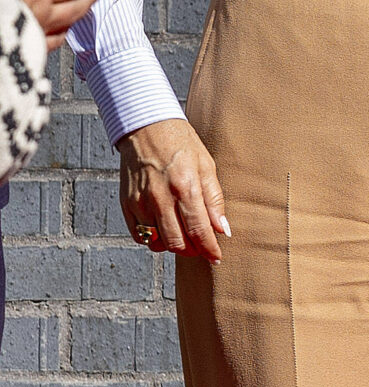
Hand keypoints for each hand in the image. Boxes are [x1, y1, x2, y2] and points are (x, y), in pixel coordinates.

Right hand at [117, 119, 227, 261]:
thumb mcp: (207, 167)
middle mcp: (160, 198)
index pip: (199, 231)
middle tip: (201, 248)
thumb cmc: (181, 145)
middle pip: (177, 243)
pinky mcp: (126, 204)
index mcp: (185, 187)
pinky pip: (139, 234)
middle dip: (193, 251)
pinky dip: (153, 239)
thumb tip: (223, 229)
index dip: (209, 249)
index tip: (216, 258)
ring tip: (184, 236)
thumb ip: (214, 200)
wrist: (146, 128)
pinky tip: (164, 230)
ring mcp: (140, 202)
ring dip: (173, 245)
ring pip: (157, 242)